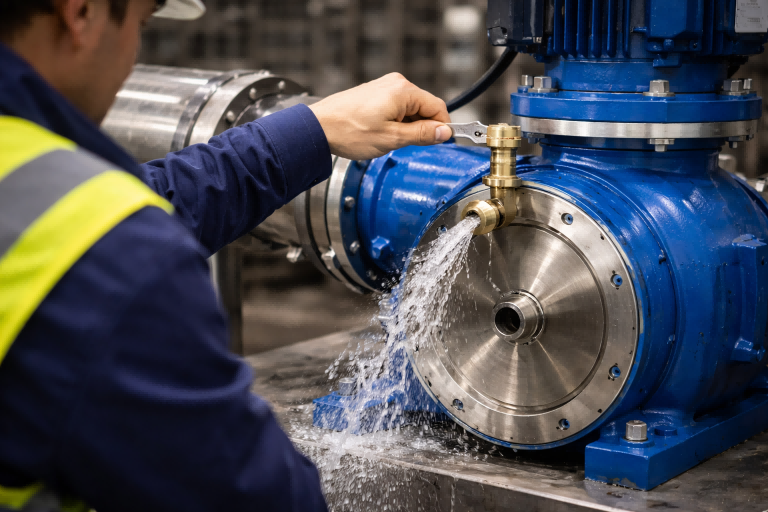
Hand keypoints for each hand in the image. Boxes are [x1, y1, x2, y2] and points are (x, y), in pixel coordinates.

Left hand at [309, 73, 451, 159]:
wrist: (319, 128)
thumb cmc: (349, 132)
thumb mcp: (392, 138)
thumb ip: (422, 135)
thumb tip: (444, 132)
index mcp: (403, 91)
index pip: (438, 107)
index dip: (442, 127)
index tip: (442, 142)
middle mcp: (396, 83)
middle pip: (425, 107)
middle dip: (422, 128)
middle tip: (408, 145)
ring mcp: (384, 87)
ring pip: (410, 109)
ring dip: (408, 126)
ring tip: (389, 139)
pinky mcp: (375, 93)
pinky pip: (397, 108)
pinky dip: (396, 122)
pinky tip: (382, 132)